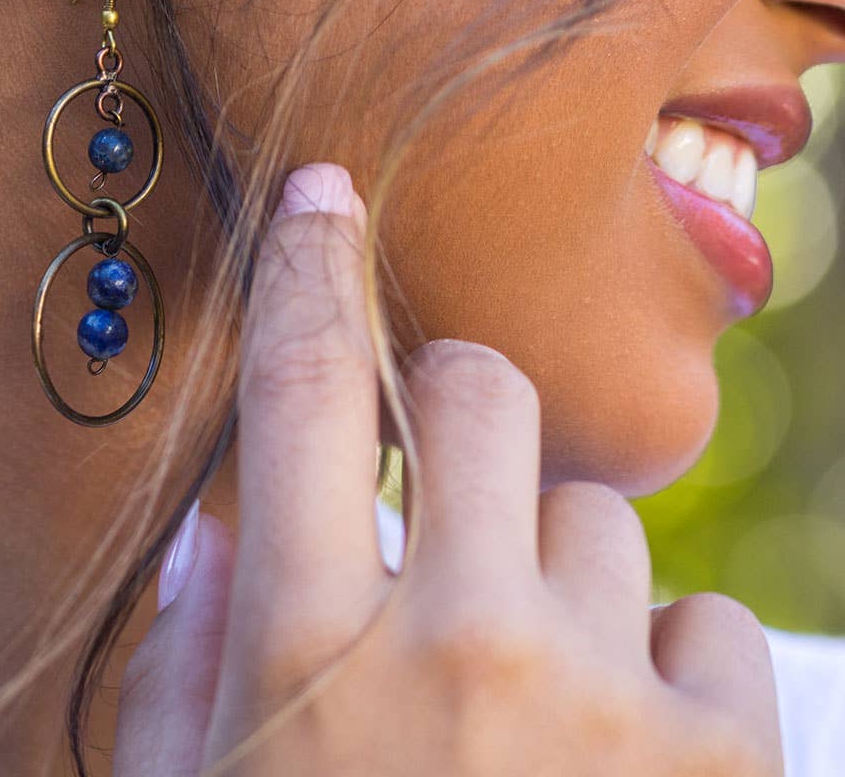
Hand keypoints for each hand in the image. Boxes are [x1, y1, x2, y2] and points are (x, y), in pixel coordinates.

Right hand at [113, 163, 782, 775]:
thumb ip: (192, 662)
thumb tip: (221, 527)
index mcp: (309, 655)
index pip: (300, 393)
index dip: (308, 274)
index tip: (320, 197)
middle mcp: (459, 650)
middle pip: (482, 391)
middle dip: (458, 413)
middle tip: (442, 497)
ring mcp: (604, 707)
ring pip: (594, 508)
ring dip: (552, 568)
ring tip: (528, 693)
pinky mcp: (726, 767)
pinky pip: (701, 613)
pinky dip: (658, 660)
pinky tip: (620, 757)